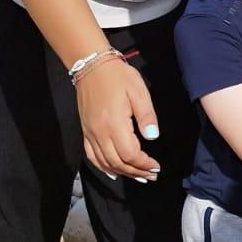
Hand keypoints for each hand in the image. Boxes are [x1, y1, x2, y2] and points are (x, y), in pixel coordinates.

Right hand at [77, 60, 160, 179]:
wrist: (91, 65)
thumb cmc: (119, 77)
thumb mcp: (139, 92)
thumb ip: (147, 116)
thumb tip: (152, 137)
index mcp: (114, 124)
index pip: (130, 154)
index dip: (144, 164)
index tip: (157, 167)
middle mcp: (99, 132)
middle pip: (117, 162)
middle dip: (136, 171)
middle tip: (152, 175)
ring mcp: (90, 133)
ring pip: (105, 162)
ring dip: (122, 172)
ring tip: (138, 176)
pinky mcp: (85, 131)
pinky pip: (92, 156)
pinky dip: (103, 167)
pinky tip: (113, 172)